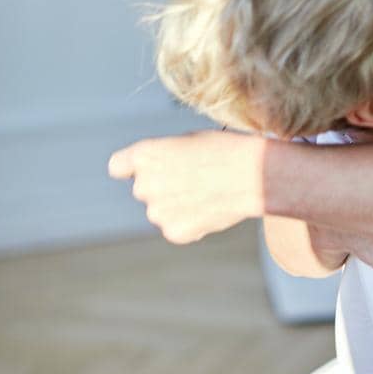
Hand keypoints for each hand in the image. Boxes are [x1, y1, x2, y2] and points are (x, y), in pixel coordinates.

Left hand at [107, 131, 263, 242]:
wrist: (255, 175)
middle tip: (194, 179)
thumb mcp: (188, 141)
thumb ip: (164, 158)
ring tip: (208, 193)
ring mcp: (157, 212)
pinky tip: (211, 208)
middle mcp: (144, 185)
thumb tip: (160, 173)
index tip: (143, 170)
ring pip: (160, 210)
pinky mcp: (173, 232)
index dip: (130, 168)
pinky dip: (190, 222)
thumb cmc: (226, 150)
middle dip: (162, 186)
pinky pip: (175, 228)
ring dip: (176, 205)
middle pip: (143, 189)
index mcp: (146, 155)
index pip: (118, 166)